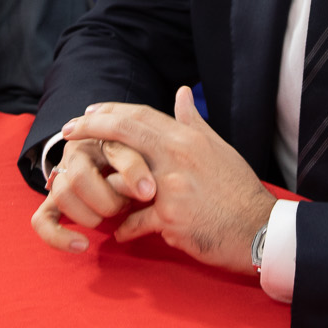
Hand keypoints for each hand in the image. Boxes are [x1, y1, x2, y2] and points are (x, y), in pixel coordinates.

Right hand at [31, 129, 156, 253]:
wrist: (107, 160)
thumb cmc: (131, 157)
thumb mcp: (141, 153)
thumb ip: (142, 166)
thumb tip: (145, 191)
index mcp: (98, 136)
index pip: (112, 152)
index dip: (132, 172)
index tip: (149, 192)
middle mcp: (72, 154)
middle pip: (79, 178)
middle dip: (109, 200)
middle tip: (127, 205)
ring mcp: (59, 179)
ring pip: (62, 197)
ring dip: (90, 215)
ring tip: (111, 216)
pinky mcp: (51, 203)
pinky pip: (41, 221)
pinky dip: (59, 237)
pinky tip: (82, 245)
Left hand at [63, 88, 274, 271]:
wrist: (259, 230)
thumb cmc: (239, 190)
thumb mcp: (219, 149)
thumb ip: (194, 122)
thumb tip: (182, 93)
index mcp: (187, 139)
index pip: (140, 115)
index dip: (111, 112)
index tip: (89, 112)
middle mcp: (176, 157)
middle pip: (124, 134)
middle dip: (91, 129)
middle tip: (68, 131)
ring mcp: (170, 188)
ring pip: (121, 179)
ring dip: (105, 187)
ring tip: (92, 193)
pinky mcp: (169, 218)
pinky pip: (134, 223)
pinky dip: (125, 230)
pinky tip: (119, 234)